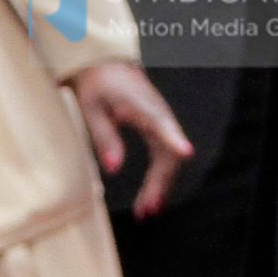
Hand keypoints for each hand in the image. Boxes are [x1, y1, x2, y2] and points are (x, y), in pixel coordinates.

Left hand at [64, 62, 192, 219]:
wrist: (103, 64)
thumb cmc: (96, 84)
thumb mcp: (91, 110)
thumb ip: (104, 138)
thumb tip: (114, 169)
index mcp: (143, 105)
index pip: (164, 123)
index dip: (175, 138)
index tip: (185, 152)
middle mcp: (158, 114)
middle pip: (168, 152)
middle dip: (159, 183)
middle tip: (146, 211)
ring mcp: (159, 121)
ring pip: (167, 158)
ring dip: (159, 185)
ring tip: (146, 212)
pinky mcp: (155, 127)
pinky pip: (162, 156)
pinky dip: (157, 177)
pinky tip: (149, 196)